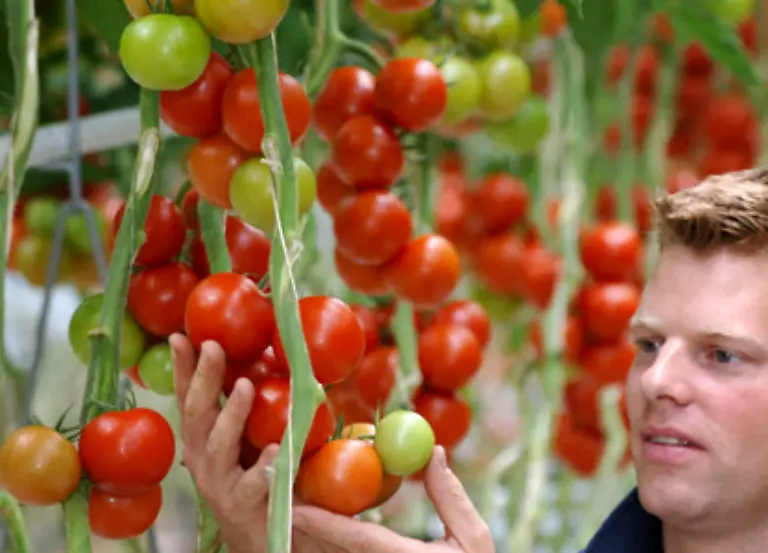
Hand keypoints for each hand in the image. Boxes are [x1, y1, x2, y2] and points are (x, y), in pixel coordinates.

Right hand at [170, 334, 338, 552]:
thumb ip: (243, 405)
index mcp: (200, 438)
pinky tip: (274, 449)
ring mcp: (217, 482)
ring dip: (231, 413)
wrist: (258, 534)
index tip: (180, 336)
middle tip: (213, 346)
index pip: (187, 396)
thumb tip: (259, 358)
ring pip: (219, 445)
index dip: (182, 367)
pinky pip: (252, 483)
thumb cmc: (253, 475)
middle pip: (196, 413)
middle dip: (203, 378)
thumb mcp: (244, 435)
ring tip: (245, 386)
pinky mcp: (240, 505)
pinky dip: (263, 466)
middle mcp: (200, 457)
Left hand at [292, 446, 494, 552]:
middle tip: (285, 502)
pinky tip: (317, 537)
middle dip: (309, 531)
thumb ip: (450, 497)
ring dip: (315, 544)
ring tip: (294, 516)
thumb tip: (434, 453)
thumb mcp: (474, 539)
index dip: (325, 524)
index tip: (297, 507)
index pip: (358, 541)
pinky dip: (332, 551)